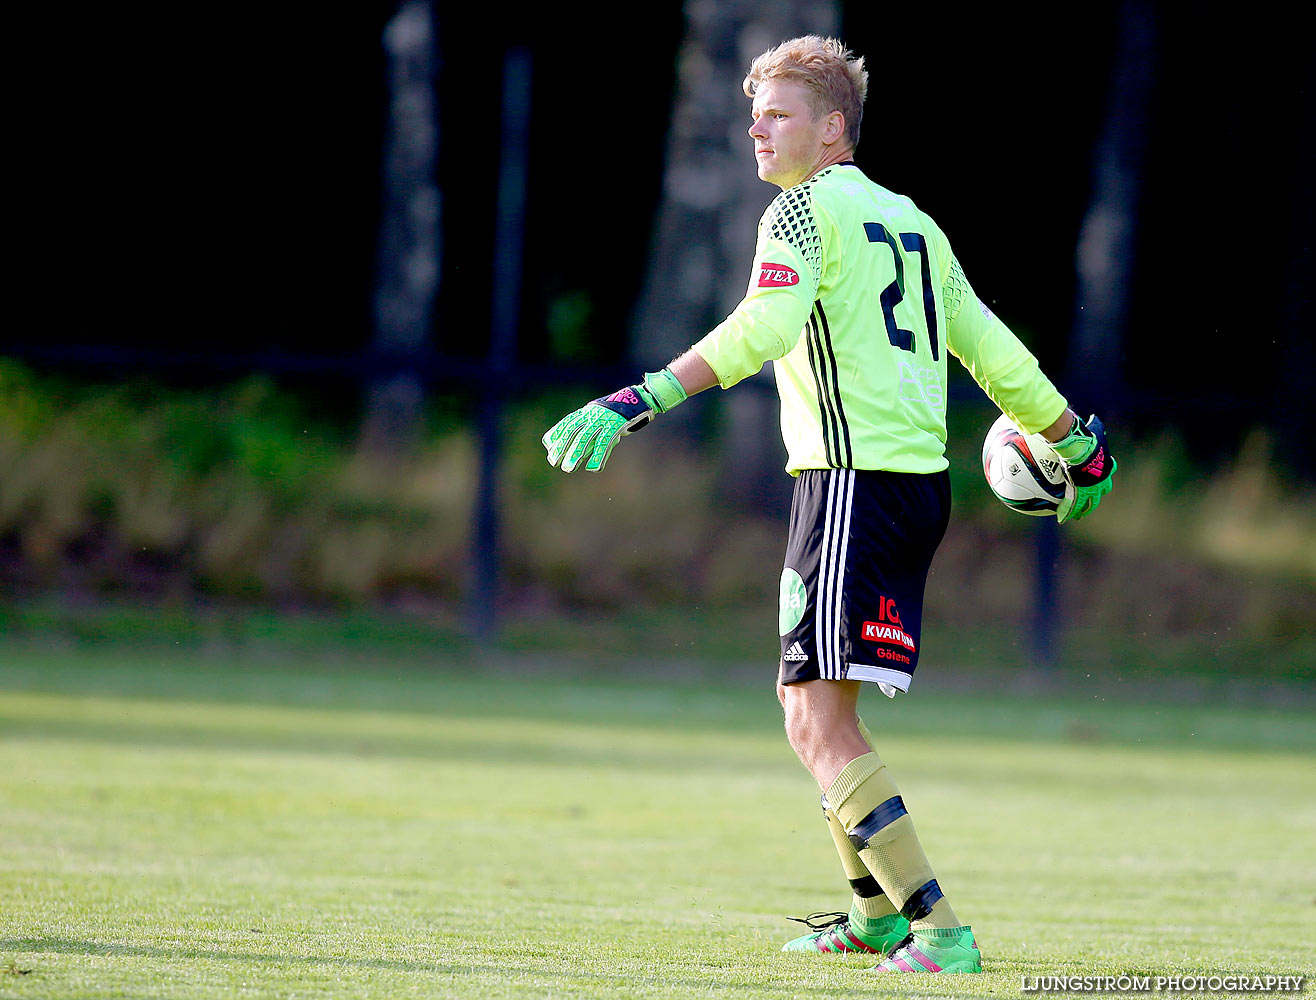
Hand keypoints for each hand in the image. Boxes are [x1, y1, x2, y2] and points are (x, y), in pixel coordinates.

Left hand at [542, 369, 687, 472]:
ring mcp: (604, 419)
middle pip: (572, 431)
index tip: (548, 446)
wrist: (639, 399)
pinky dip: (598, 456)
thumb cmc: (618, 413)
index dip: (556, 433)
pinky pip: (605, 443)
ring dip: (575, 454)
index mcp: (588, 412)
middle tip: (554, 462)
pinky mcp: (616, 426)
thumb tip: (578, 451)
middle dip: (562, 447)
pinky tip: (592, 468)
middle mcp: (592, 414)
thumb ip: (590, 433)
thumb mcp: (601, 419)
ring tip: (568, 468)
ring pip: (585, 438)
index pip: (568, 423)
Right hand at [1051, 413, 1116, 522]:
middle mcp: (1101, 480)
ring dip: (1084, 509)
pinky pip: (1074, 505)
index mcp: (1105, 466)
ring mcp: (1091, 489)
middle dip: (1098, 494)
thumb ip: (1093, 424)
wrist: (1081, 452)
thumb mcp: (1094, 430)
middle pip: (1103, 489)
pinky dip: (1068, 512)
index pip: (1109, 470)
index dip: (1106, 471)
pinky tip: (1063, 519)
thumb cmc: (1088, 440)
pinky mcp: (1080, 494)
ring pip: (1089, 503)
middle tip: (1093, 498)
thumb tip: (1091, 417)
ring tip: (1079, 516)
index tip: (1103, 472)